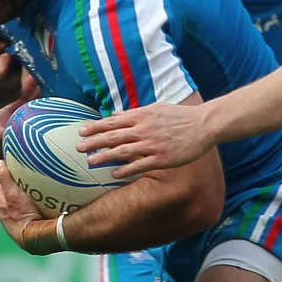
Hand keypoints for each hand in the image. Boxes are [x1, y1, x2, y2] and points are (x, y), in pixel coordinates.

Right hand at [0, 32, 23, 111]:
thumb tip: (4, 39)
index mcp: (6, 69)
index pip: (12, 49)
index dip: (3, 49)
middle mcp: (16, 80)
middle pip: (17, 60)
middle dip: (7, 58)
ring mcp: (18, 89)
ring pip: (17, 70)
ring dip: (9, 68)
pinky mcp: (17, 95)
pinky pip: (17, 79)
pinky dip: (10, 77)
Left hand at [0, 162, 58, 251]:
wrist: (33, 237)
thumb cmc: (22, 215)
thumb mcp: (12, 193)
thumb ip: (4, 178)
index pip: (3, 181)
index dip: (12, 174)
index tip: (22, 170)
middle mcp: (2, 210)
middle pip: (11, 190)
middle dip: (19, 185)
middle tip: (31, 179)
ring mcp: (12, 218)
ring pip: (19, 200)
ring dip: (26, 195)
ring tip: (38, 191)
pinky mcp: (22, 223)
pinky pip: (26, 208)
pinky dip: (31, 204)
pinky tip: (40, 204)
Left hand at [78, 101, 217, 178]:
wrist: (203, 125)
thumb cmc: (179, 116)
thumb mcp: (155, 108)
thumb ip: (134, 113)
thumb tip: (114, 115)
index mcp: (142, 116)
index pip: (113, 122)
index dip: (95, 127)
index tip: (81, 132)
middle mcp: (144, 130)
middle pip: (113, 137)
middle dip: (94, 142)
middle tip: (78, 148)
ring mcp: (152, 145)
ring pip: (122, 152)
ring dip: (105, 157)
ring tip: (90, 162)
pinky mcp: (161, 159)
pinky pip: (139, 165)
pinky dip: (125, 169)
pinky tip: (114, 173)